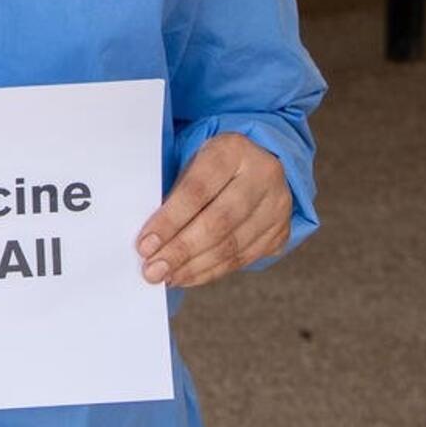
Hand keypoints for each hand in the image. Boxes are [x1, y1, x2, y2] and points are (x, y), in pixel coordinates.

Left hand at [136, 133, 290, 287]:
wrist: (256, 162)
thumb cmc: (211, 164)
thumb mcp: (192, 161)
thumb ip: (174, 192)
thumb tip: (150, 238)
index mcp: (233, 149)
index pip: (198, 189)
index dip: (170, 220)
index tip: (144, 244)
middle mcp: (263, 176)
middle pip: (218, 222)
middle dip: (181, 250)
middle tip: (152, 269)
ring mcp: (277, 206)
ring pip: (232, 246)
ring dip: (194, 266)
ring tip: (165, 276)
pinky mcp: (280, 231)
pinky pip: (243, 258)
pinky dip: (211, 270)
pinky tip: (187, 275)